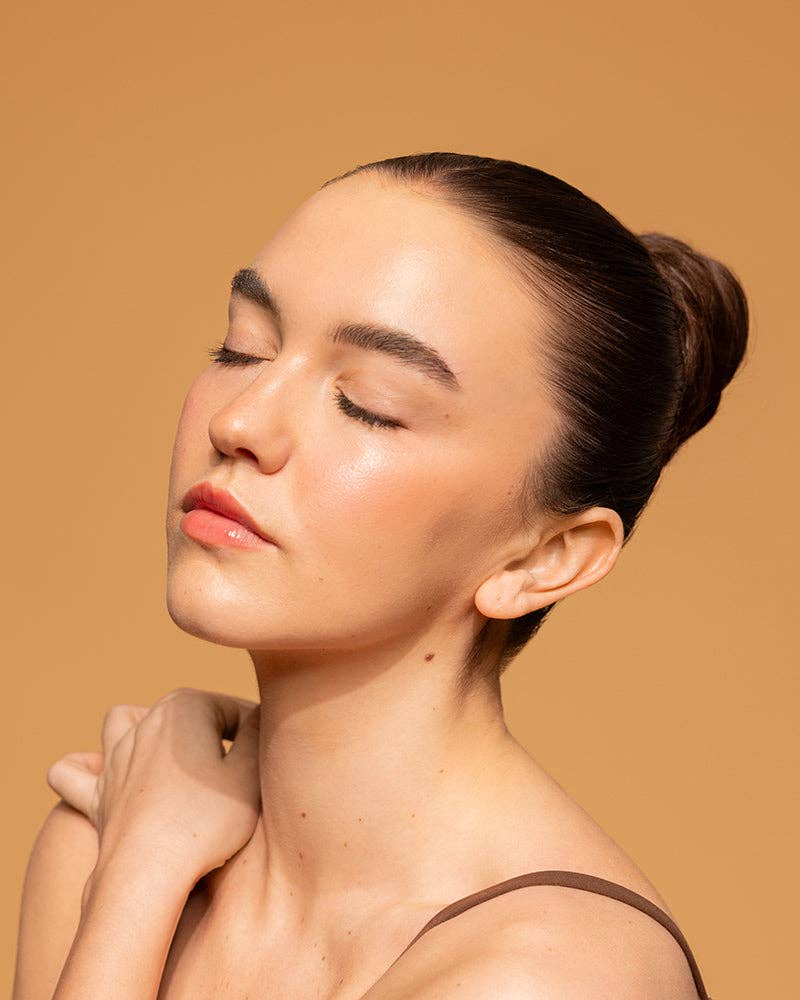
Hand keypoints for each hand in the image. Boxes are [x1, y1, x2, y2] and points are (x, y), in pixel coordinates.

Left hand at [46, 687, 260, 881]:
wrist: (149, 873)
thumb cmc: (207, 821)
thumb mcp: (251, 771)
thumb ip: (257, 731)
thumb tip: (257, 713)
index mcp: (184, 707)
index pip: (234, 709)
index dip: (258, 733)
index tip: (271, 760)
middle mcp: (145, 723)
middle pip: (187, 713)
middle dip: (214, 729)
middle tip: (241, 766)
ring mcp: (115, 759)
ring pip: (122, 721)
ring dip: (144, 726)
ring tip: (172, 751)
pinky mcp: (95, 796)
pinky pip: (72, 772)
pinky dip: (83, 767)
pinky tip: (98, 771)